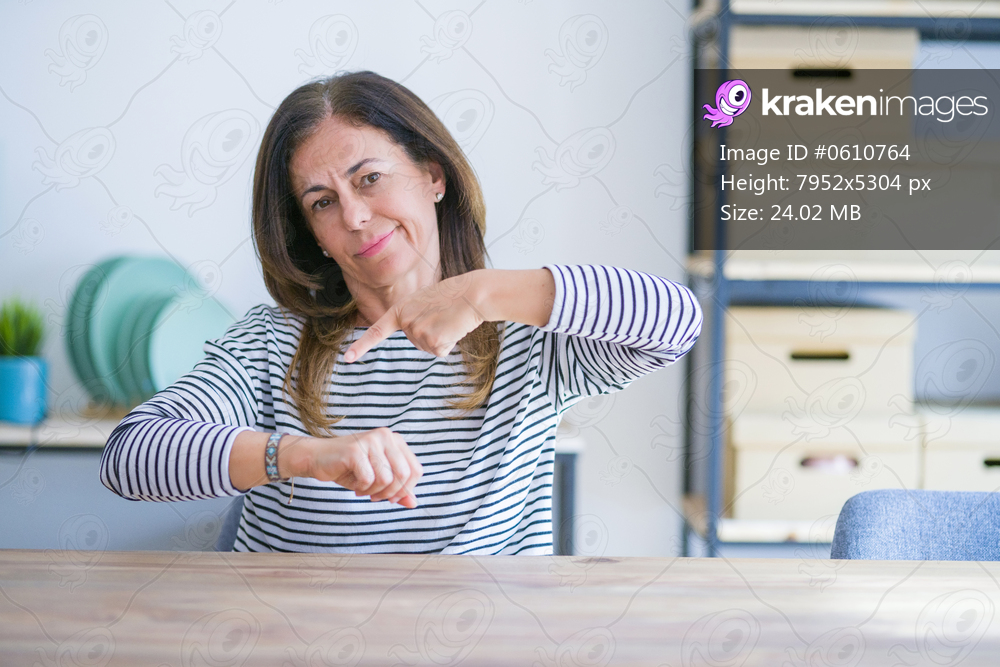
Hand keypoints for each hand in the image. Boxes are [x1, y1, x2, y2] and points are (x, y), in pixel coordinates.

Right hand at [306, 428, 422, 507]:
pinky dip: (362, 488)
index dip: (406, 489)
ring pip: (387, 479)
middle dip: (390, 493)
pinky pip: (368, 479)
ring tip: (362, 489)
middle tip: (374, 496)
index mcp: (395, 440)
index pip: (416, 470)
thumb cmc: (349, 467)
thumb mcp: (378, 478)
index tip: (390, 497)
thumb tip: (414, 504)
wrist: (317, 458)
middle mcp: (386, 436)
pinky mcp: (355, 450)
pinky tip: (354, 485)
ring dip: (374, 491)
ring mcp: (371, 441)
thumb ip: (397, 489)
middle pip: (404, 475)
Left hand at [344, 272, 482, 361]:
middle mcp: (405, 322)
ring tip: (449, 319)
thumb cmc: (453, 295)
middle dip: (431, 332)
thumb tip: (420, 337)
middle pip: (415, 341)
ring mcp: (418, 332)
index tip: (347, 358)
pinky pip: (440, 351)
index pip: (377, 331)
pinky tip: (454, 328)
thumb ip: (414, 316)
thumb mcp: (425, 301)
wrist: (473, 293)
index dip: (362, 346)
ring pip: (428, 347)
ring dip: (442, 337)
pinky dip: (449, 344)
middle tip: (443, 315)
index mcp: (400, 309)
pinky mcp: (433, 342)